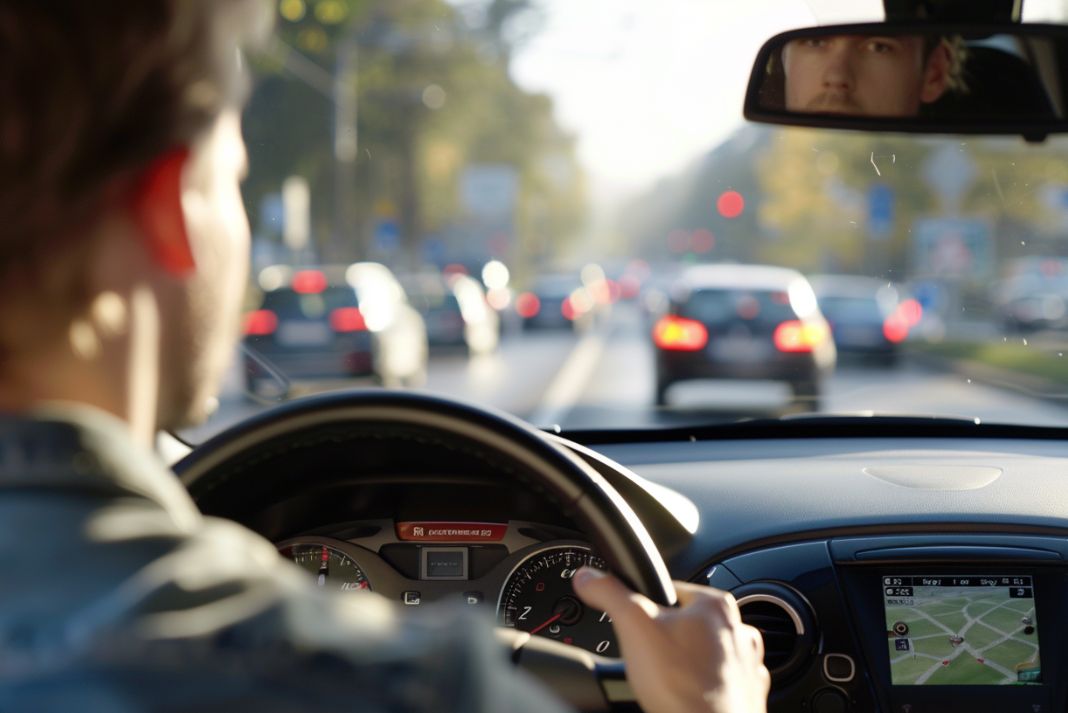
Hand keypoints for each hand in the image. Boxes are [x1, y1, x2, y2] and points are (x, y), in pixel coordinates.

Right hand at [572, 567, 768, 712]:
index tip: (638, 626)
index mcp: (714, 605)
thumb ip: (610, 594)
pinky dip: (705, 687)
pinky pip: (720, 682)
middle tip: (652, 658)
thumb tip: (589, 578)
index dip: (647, 608)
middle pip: (689, 623)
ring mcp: (746, 664)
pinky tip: (686, 695)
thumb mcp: (633, 626)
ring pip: (707, 653)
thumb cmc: (681, 686)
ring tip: (669, 679)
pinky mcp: (747, 693)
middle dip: (668, 638)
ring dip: (688, 663)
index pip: (672, 589)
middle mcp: (738, 630)